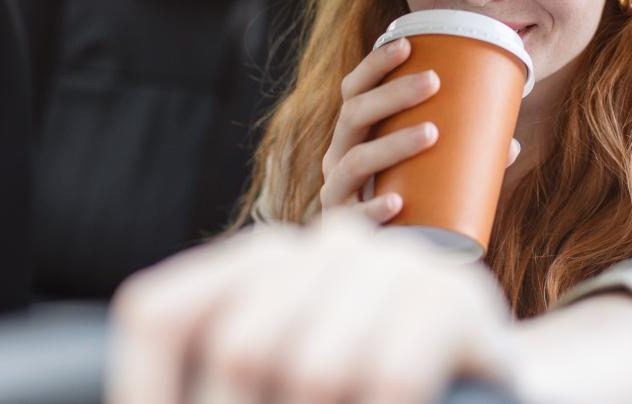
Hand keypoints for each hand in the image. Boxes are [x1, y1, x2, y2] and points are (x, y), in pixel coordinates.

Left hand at [109, 211, 515, 403]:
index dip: (144, 388)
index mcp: (262, 260)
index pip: (158, 310)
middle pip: (238, 346)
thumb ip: (225, 374)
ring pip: (312, 369)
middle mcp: (324, 243)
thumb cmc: (363, 396)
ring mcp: (396, 264)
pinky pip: (388, 379)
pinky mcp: (456, 301)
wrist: (488, 390)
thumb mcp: (280, 379)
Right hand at [320, 37, 521, 224]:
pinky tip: (396, 202)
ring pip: (356, 160)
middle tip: (434, 82)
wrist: (378, 258)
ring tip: (433, 132)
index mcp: (353, 136)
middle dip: (392, 94)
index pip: (354, 90)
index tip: (407, 44)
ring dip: (393, 143)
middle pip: (354, 114)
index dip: (374, 64)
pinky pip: (354, 216)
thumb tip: (509, 142)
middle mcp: (337, 158)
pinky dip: (374, 208)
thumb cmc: (404, 202)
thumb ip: (461, 157)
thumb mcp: (424, 172)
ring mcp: (336, 192)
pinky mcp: (343, 228)